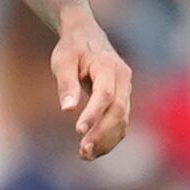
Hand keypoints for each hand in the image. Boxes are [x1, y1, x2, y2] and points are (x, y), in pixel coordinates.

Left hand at [51, 6, 131, 159]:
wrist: (86, 35)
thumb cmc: (72, 48)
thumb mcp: (63, 60)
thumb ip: (66, 83)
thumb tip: (67, 110)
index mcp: (108, 65)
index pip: (105, 93)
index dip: (94, 114)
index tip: (78, 131)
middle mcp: (123, 79)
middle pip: (118, 111)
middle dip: (102, 133)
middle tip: (82, 151)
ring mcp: (126, 90)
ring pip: (123, 120)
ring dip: (106, 140)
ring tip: (85, 155)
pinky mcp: (123, 100)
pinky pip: (121, 123)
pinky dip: (109, 138)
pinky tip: (93, 149)